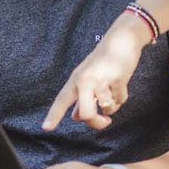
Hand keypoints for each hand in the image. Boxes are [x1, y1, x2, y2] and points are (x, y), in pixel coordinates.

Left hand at [43, 16, 148, 130]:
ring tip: (113, 92)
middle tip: (104, 121)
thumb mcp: (87, 76)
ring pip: (107, 109)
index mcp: (75, 79)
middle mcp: (86, 80)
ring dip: (112, 106)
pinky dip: (121, 97)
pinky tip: (120, 84)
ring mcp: (102, 80)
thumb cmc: (103, 59)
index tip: (46, 128)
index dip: (54, 115)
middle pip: (87, 114)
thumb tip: (76, 117)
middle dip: (96, 123)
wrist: (122, 40)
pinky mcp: (118, 79)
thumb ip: (80, 98)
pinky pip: (120, 100)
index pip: (62, 100)